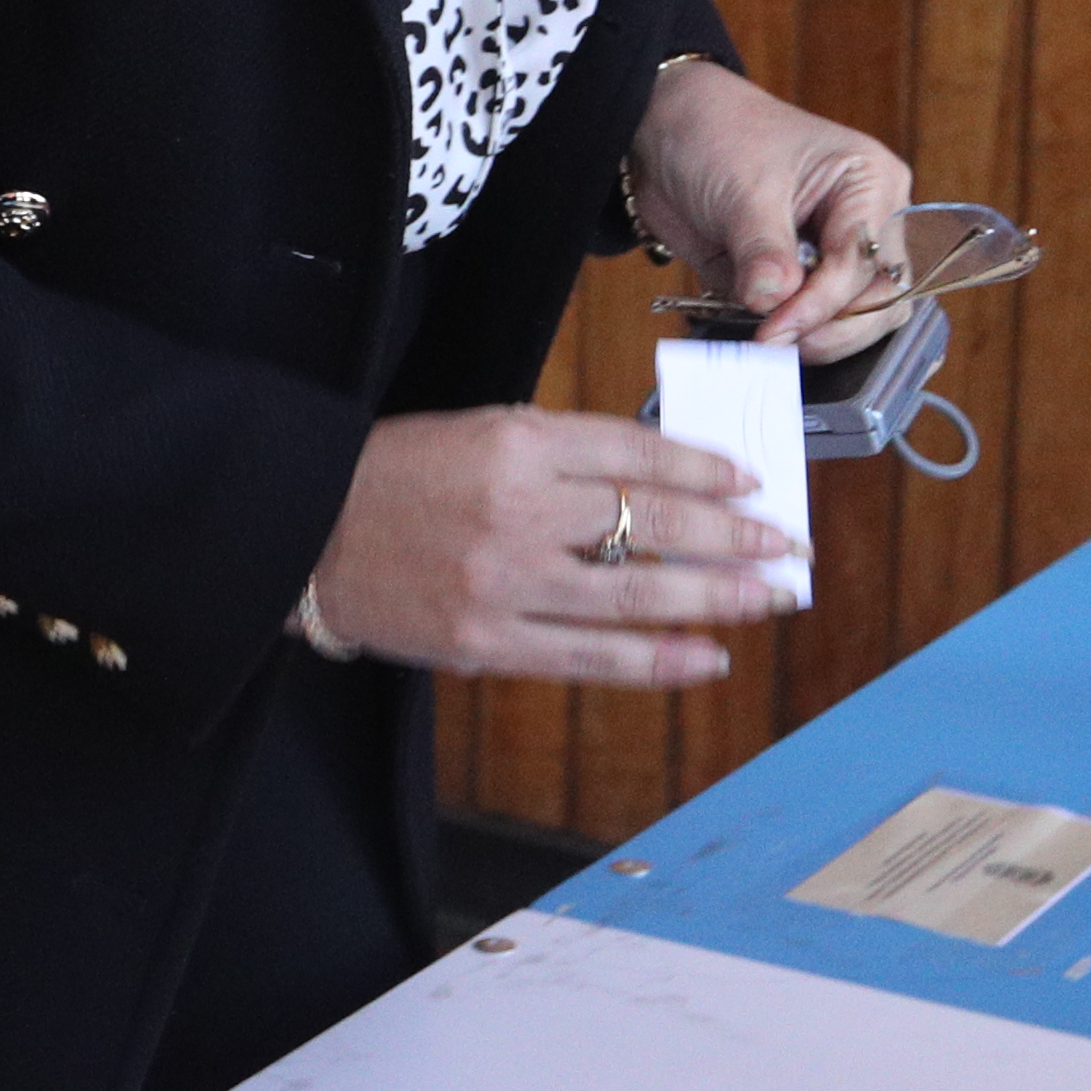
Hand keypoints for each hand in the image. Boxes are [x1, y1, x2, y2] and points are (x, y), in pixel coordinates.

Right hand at [308, 404, 796, 683]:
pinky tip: (709, 656)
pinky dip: (657, 659)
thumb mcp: (482, 431)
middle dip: (732, 536)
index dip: (704, 471)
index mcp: (516, 441)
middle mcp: (518, 508)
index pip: (636, 454)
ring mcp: (505, 582)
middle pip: (652, 523)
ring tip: (769, 596)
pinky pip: (591, 657)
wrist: (305, 530)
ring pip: (635, 593)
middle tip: (786, 543)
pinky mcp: (487, 642)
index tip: (750, 483)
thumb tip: (663, 480)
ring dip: (716, 597)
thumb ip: (566, 451)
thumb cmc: (401, 474)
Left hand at [625, 60, 918, 360]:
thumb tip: (774, 302)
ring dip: (818, 338)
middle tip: (779, 341)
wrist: (668, 133)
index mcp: (871, 183)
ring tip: (769, 343)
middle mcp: (866, 222)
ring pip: (858, 320)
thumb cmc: (718, 134)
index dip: (825, 303)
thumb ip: (763, 251)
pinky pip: (812, 324)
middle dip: (833, 328)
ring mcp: (834, 255)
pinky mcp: (802, 281)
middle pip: (880, 299)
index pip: (866, 261)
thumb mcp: (744, 189)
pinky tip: (762, 339)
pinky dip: (791, 337)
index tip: (780, 328)